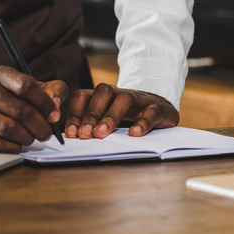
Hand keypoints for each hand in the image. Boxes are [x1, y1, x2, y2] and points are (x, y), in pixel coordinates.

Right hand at [0, 66, 68, 152]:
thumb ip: (49, 90)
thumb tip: (56, 105)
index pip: (26, 86)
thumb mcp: (24, 89)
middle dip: (40, 126)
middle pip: (21, 110)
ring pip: (10, 129)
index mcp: (0, 75)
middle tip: (46, 134)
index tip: (55, 116)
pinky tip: (17, 145)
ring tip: (31, 138)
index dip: (45, 103)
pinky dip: (13, 148)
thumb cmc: (4, 102)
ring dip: (27, 138)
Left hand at [64, 83, 178, 138]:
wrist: (161, 110)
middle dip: (91, 114)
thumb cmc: (130, 117)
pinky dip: (142, 123)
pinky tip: (134, 134)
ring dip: (110, 117)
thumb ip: (93, 127)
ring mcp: (139, 99)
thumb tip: (73, 140)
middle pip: (103, 93)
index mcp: (104, 96)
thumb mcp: (109, 120)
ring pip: (124, 99)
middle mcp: (120, 94)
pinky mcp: (157, 108)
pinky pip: (150, 112)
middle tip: (84, 135)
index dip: (75, 113)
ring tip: (101, 134)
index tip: (72, 134)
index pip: (83, 96)